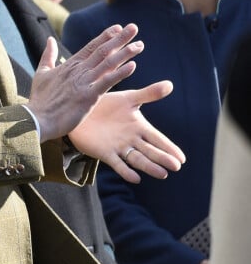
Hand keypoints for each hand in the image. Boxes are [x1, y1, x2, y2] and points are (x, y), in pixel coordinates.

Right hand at [27, 24, 142, 143]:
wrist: (36, 119)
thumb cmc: (39, 100)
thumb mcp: (41, 73)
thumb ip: (48, 55)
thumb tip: (50, 39)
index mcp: (70, 65)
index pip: (91, 46)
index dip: (106, 36)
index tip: (119, 27)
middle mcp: (78, 70)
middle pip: (103, 51)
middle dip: (120, 39)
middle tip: (134, 28)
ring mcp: (83, 82)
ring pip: (107, 63)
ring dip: (124, 53)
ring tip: (139, 45)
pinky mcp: (88, 97)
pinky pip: (107, 82)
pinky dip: (120, 73)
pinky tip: (132, 66)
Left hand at [68, 81, 185, 181]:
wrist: (82, 110)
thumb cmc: (107, 104)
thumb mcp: (128, 98)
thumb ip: (148, 94)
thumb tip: (170, 85)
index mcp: (139, 127)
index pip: (158, 139)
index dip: (169, 148)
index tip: (182, 159)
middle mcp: (131, 140)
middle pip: (150, 151)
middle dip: (162, 158)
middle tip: (176, 167)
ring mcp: (119, 147)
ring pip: (137, 159)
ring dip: (149, 167)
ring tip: (162, 174)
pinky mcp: (104, 153)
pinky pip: (117, 164)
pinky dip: (126, 171)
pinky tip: (135, 178)